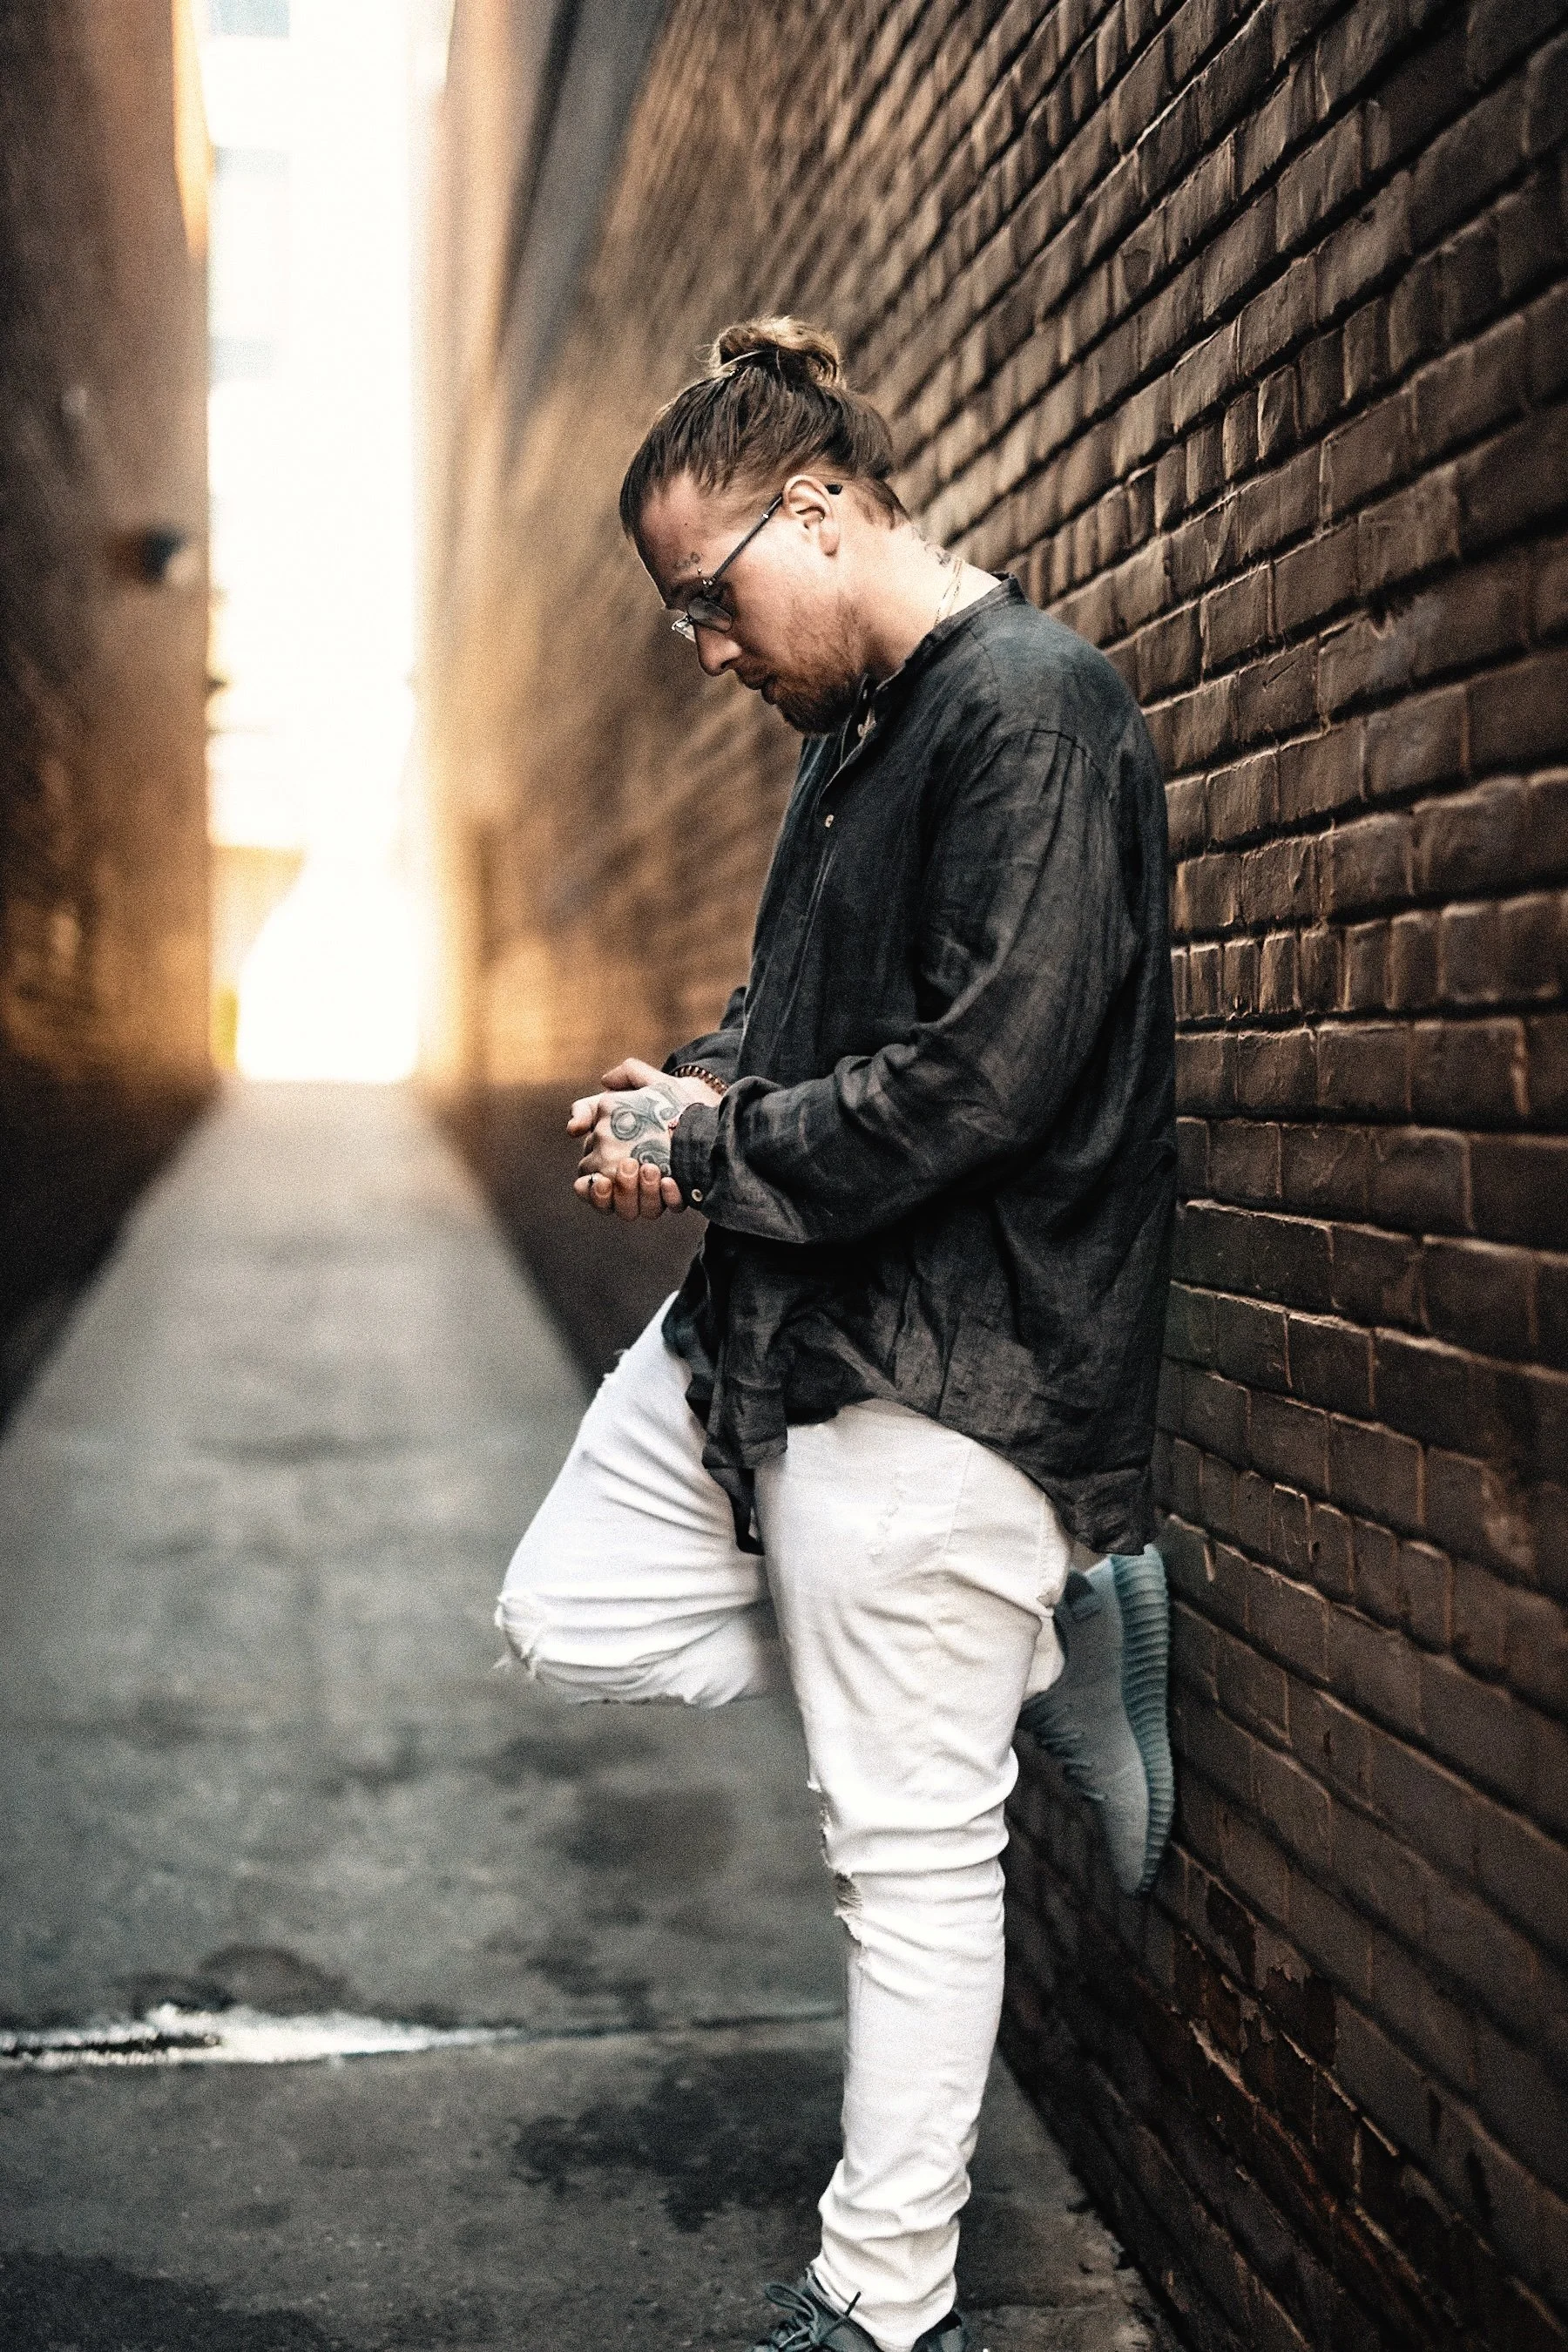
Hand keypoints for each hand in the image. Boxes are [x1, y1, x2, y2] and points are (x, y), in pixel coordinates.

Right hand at [568, 1058, 721, 1219]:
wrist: (700, 1101)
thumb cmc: (658, 1098)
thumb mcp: (618, 1097)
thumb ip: (592, 1105)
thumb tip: (572, 1127)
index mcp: (606, 1162)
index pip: (588, 1187)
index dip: (591, 1190)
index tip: (601, 1179)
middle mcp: (628, 1182)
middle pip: (613, 1205)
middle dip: (619, 1192)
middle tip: (629, 1166)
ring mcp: (653, 1190)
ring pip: (638, 1211)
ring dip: (643, 1194)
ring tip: (651, 1169)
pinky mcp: (677, 1193)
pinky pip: (671, 1206)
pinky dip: (669, 1198)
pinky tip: (672, 1181)